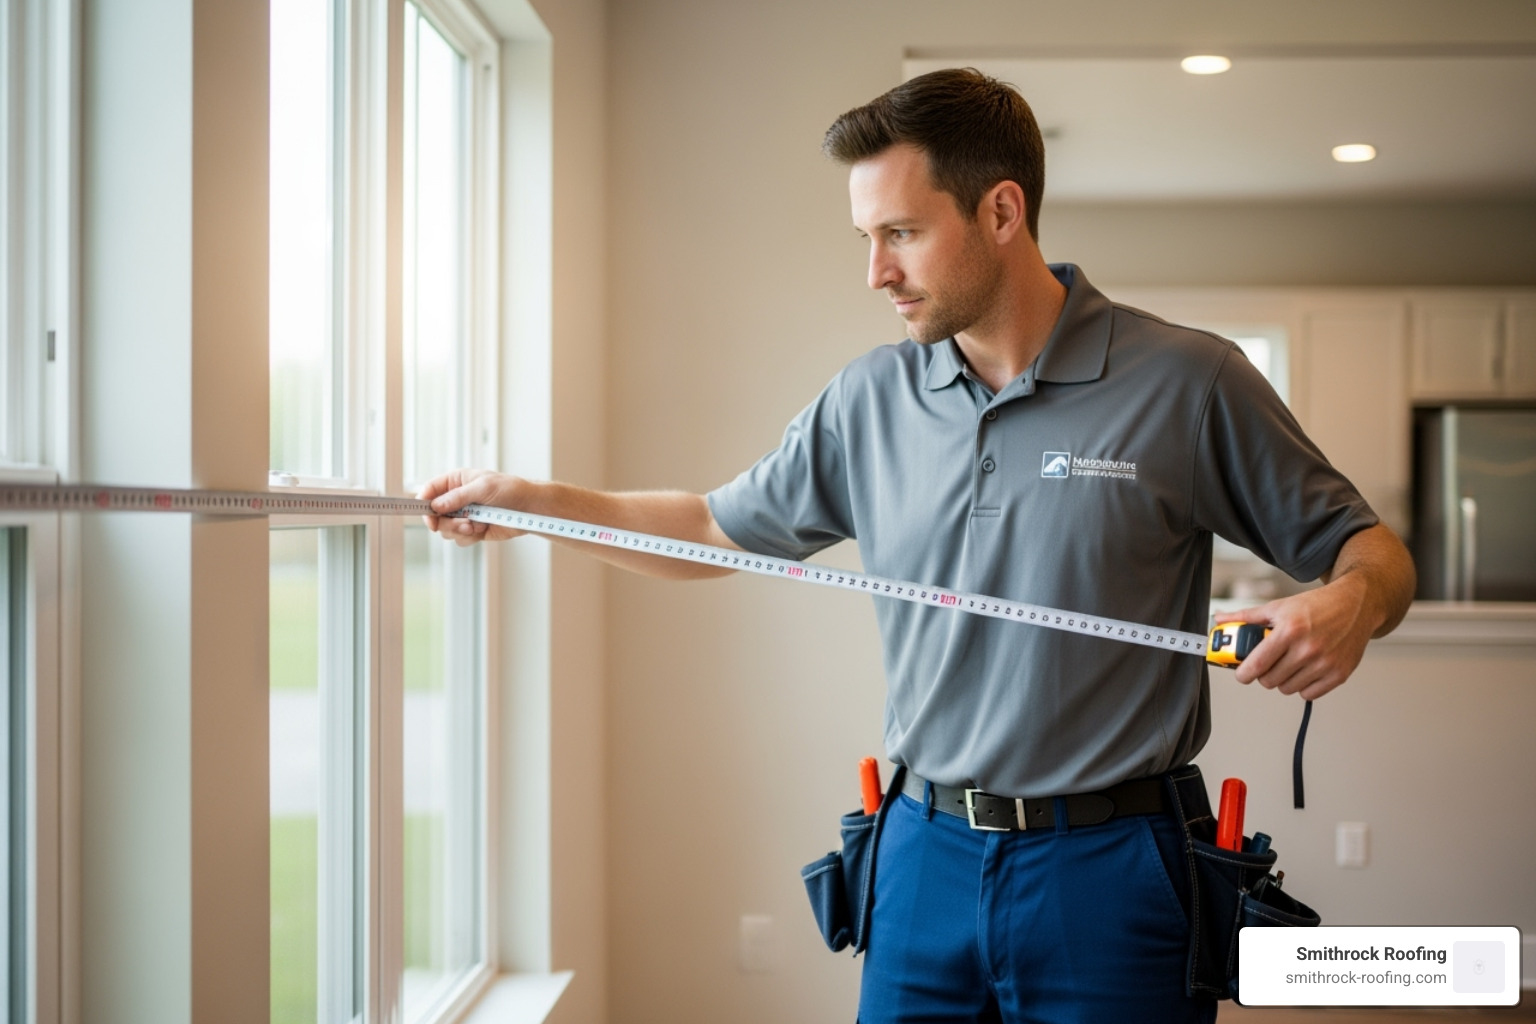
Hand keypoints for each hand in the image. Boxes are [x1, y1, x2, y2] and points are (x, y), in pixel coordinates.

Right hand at [416, 469, 532, 546]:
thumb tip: (436, 506)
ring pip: (445, 530)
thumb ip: (457, 497)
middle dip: (446, 523)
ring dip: (459, 530)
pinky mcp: (472, 530)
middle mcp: (456, 499)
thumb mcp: (482, 488)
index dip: (424, 504)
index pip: (429, 491)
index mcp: (455, 481)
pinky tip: (482, 528)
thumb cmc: (510, 490)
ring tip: (476, 524)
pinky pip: (459, 539)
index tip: (430, 518)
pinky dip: (469, 537)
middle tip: (463, 523)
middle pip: (434, 515)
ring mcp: (463, 515)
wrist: (529, 509)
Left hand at [1218, 574, 1376, 701]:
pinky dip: (1303, 685)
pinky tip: (1305, 669)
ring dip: (1283, 679)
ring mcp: (1325, 663)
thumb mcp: (1279, 606)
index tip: (1242, 673)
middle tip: (1268, 662)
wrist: (1356, 604)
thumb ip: (1246, 617)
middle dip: (1264, 673)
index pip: (1256, 665)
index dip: (1243, 673)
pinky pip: (1309, 694)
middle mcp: (1308, 649)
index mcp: (1289, 630)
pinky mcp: (1339, 674)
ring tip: (1289, 662)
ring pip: (1287, 689)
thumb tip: (1220, 619)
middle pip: (1269, 681)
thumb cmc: (1317, 605)